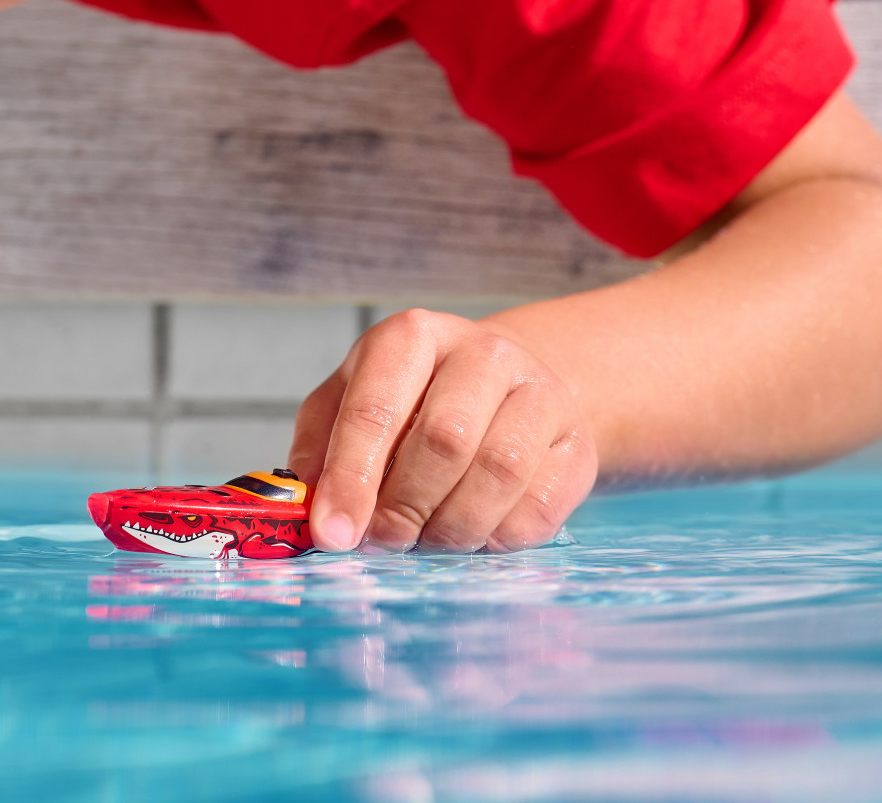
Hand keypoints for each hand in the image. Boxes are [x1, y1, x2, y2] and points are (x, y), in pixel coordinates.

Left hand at [289, 309, 597, 553]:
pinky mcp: (575, 442)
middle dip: (404, 506)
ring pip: (498, 472)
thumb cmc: (410, 406)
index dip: (350, 479)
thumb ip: (320, 452)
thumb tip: (306, 511)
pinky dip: (497, 538)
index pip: (375, 408)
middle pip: (443, 439)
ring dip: (452, 527)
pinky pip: (539, 506)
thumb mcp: (349, 407)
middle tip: (384, 543)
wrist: (504, 393)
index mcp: (410, 336)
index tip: (333, 535)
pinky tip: (473, 538)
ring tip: (426, 542)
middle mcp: (480, 352)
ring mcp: (537, 391)